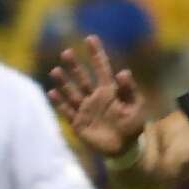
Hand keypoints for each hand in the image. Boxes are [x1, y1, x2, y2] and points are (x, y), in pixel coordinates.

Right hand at [48, 36, 148, 159]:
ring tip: (55, 71)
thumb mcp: (136, 107)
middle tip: (66, 52)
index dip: (96, 54)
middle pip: (82, 78)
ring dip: (64, 82)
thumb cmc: (132, 126)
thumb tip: (123, 72)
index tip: (90, 38)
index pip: (101, 68)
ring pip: (72, 92)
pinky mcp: (78, 123)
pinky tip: (52, 93)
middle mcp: (95, 97)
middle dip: (74, 66)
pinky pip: (67, 111)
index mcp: (110, 91)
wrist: (124, 149)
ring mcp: (85, 109)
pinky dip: (59, 103)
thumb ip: (129, 90)